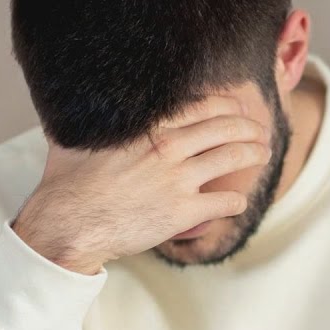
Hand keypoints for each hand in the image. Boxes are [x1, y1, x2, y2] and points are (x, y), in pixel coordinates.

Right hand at [13, 95, 270, 273]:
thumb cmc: (67, 183)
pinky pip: (225, 202)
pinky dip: (236, 201)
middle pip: (225, 128)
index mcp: (149, 128)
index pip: (202, 107)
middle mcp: (169, 148)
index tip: (237, 106)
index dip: (227, 105)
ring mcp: (179, 180)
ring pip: (232, 158)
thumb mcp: (77, 137)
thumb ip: (90, 122)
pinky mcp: (183, 212)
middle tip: (259, 130)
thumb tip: (73, 105)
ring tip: (262, 154)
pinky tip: (238, 202)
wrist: (68, 224)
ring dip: (253, 154)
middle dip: (249, 127)